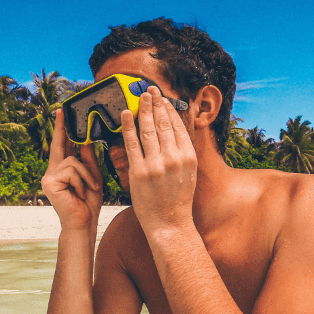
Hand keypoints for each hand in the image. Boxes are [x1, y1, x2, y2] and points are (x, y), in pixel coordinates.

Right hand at [41, 109, 103, 229]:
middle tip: (61, 110)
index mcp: (62, 169)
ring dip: (86, 175)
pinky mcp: (49, 182)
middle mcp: (52, 171)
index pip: (63, 145)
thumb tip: (85, 140)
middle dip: (61, 128)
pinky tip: (79, 194)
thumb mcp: (92, 177)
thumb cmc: (88, 203)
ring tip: (87, 190)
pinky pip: (72, 171)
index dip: (61, 129)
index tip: (61, 113)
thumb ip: (88, 160)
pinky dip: (81, 181)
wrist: (83, 223)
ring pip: (73, 161)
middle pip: (59, 145)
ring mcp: (49, 176)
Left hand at [119, 88, 196, 232]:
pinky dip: (128, 126)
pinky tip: (126, 113)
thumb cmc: (177, 200)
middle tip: (150, 89)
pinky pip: (131, 143)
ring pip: (148, 130)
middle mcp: (173, 158)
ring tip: (141, 96)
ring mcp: (155, 165)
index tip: (163, 98)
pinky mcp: (139, 172)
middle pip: (163, 124)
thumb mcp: (188, 173)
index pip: (177, 126)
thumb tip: (175, 130)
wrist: (169, 224)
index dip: (169, 109)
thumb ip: (182, 152)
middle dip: (156, 103)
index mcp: (188, 157)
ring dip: (144, 109)